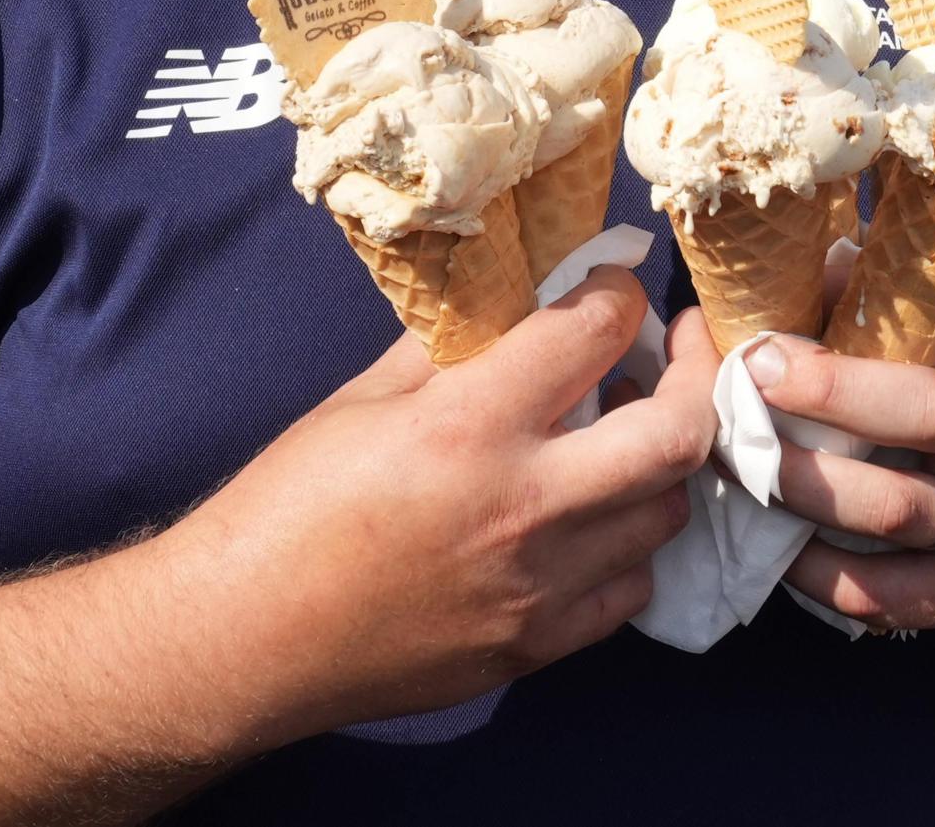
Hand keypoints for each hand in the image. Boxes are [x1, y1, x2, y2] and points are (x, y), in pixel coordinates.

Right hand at [168, 268, 717, 745]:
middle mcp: (522, 506)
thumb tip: (515, 306)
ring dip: (657, 464)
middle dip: (693, 375)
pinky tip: (592, 522)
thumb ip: (449, 351)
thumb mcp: (361, 400)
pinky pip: (629, 590)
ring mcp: (538, 587)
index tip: (613, 286)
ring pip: (664, 512)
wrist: (241, 638)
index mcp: (468, 426)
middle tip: (675, 349)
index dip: (617, 292)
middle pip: (675, 432)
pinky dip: (626, 546)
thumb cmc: (286, 509)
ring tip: (624, 435)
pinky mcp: (535, 647)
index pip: (595, 332)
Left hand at [752, 310, 934, 652]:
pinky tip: (783, 555)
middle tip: (752, 369)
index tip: (785, 299)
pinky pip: (896, 598)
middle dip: (831, 389)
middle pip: (926, 409)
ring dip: (809, 487)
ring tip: (739, 464)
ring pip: (898, 508)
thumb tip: (832, 257)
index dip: (859, 308)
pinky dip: (830, 579)